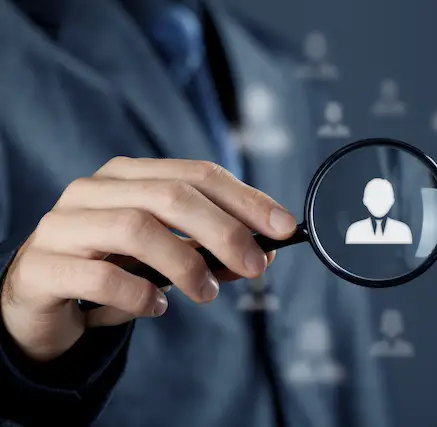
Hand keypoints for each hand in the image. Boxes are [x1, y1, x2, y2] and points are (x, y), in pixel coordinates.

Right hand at [0, 157, 296, 361]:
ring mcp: (64, 224)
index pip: (197, 174)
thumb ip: (208, 246)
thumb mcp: (166, 251)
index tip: (283, 226)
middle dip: (224, 230)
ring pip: (137, 228)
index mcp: (128, 175)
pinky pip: (102, 277)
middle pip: (172, 196)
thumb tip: (262, 250)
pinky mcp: (43, 266)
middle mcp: (95, 189)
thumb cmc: (112, 266)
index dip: (246, 198)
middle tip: (253, 265)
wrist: (41, 296)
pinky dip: (140, 295)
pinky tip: (156, 306)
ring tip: (207, 293)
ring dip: (186, 264)